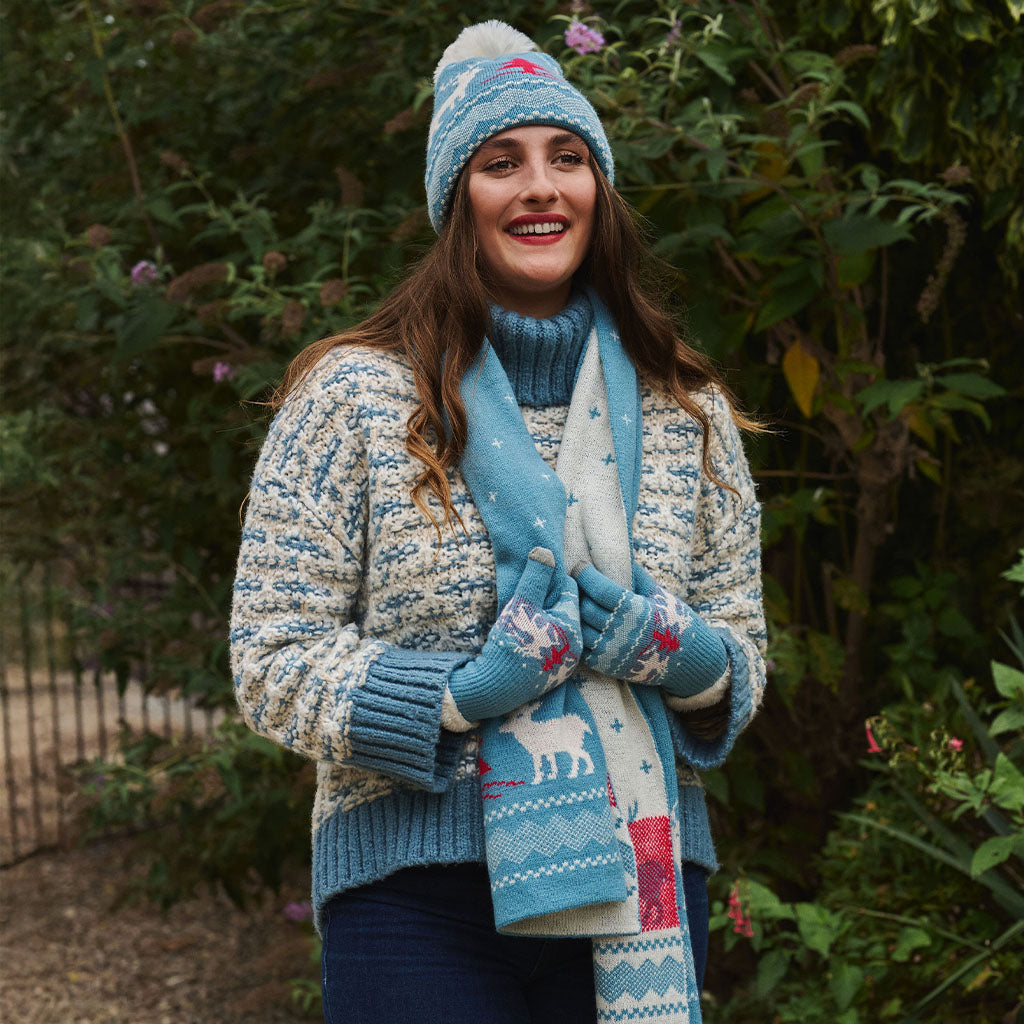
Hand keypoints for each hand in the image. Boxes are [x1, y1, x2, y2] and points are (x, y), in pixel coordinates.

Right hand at [448, 547, 581, 721]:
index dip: (549, 583)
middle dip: (549, 602)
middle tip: (527, 605)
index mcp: (573, 626)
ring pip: (560, 628)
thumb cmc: (509, 644)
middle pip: (566, 609)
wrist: (494, 687)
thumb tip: (547, 550)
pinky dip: (544, 638)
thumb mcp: (521, 604)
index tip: (531, 586)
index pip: (569, 589)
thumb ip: (535, 577)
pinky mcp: (557, 674)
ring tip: (525, 622)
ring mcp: (568, 662)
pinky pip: (555, 646)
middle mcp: (577, 646)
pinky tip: (527, 640)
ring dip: (546, 620)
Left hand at [571, 562, 727, 697]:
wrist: (688, 659)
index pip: (599, 588)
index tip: (579, 565)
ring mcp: (612, 652)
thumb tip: (615, 549)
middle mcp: (622, 632)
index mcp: (635, 610)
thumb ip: (635, 574)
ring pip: (580, 628)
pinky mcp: (606, 667)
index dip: (585, 574)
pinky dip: (581, 634)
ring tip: (579, 602)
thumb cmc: (673, 620)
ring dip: (578, 614)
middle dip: (579, 592)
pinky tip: (586, 624)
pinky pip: (582, 648)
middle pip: (586, 607)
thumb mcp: (658, 593)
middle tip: (577, 583)